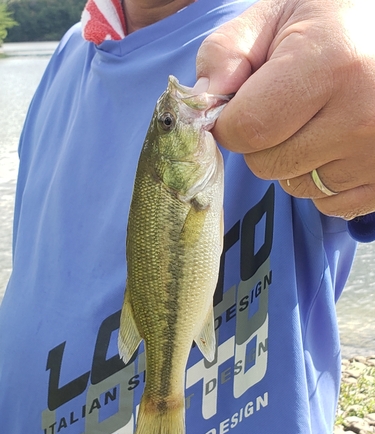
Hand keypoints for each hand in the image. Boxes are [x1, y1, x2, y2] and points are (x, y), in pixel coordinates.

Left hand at [196, 0, 374, 218]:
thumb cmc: (334, 24)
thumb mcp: (277, 16)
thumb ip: (226, 53)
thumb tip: (199, 103)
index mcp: (329, 65)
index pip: (248, 129)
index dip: (231, 122)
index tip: (241, 106)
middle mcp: (360, 117)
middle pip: (267, 164)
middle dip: (261, 142)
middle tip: (288, 108)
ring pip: (296, 186)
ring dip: (292, 161)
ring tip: (319, 121)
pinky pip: (328, 205)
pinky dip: (321, 181)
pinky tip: (337, 145)